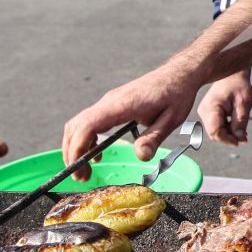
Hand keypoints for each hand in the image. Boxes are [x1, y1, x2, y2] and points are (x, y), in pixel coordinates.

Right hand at [62, 59, 199, 177]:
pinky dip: (86, 139)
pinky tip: (96, 155)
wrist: (178, 73)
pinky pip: (90, 121)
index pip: (89, 124)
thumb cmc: (176, 94)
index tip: (77, 166)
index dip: (78, 146)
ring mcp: (108, 102)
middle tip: (81, 177)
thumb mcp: (171, 119)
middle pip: (77, 126)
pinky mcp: (111, 105)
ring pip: (79, 123)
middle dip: (73, 153)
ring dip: (77, 147)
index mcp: (123, 104)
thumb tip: (140, 156)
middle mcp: (110, 101)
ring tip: (85, 171)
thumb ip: (154, 138)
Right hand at [197, 71, 251, 145]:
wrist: (233, 75)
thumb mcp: (243, 103)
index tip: (240, 142)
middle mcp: (204, 112)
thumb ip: (240, 121)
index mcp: (211, 108)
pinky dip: (227, 129)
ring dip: (229, 134)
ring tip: (243, 132)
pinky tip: (237, 128)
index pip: (215, 132)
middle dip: (229, 138)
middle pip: (215, 134)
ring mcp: (205, 112)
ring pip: (216, 131)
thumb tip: (238, 138)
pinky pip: (217, 126)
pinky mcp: (208, 113)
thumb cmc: (238, 85)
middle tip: (244, 139)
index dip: (227, 140)